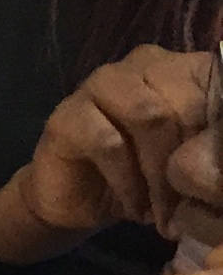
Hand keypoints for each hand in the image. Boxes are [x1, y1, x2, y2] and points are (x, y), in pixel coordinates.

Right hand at [0, 46, 217, 261]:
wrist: (78, 201)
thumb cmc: (145, 177)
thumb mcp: (192, 160)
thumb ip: (213, 143)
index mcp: (180, 67)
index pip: (216, 82)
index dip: (218, 135)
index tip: (215, 175)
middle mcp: (142, 64)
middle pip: (185, 99)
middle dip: (191, 157)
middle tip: (191, 199)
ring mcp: (99, 85)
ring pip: (149, 116)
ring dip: (160, 171)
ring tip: (164, 210)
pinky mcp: (66, 116)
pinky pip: (108, 143)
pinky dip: (128, 182)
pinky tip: (135, 207)